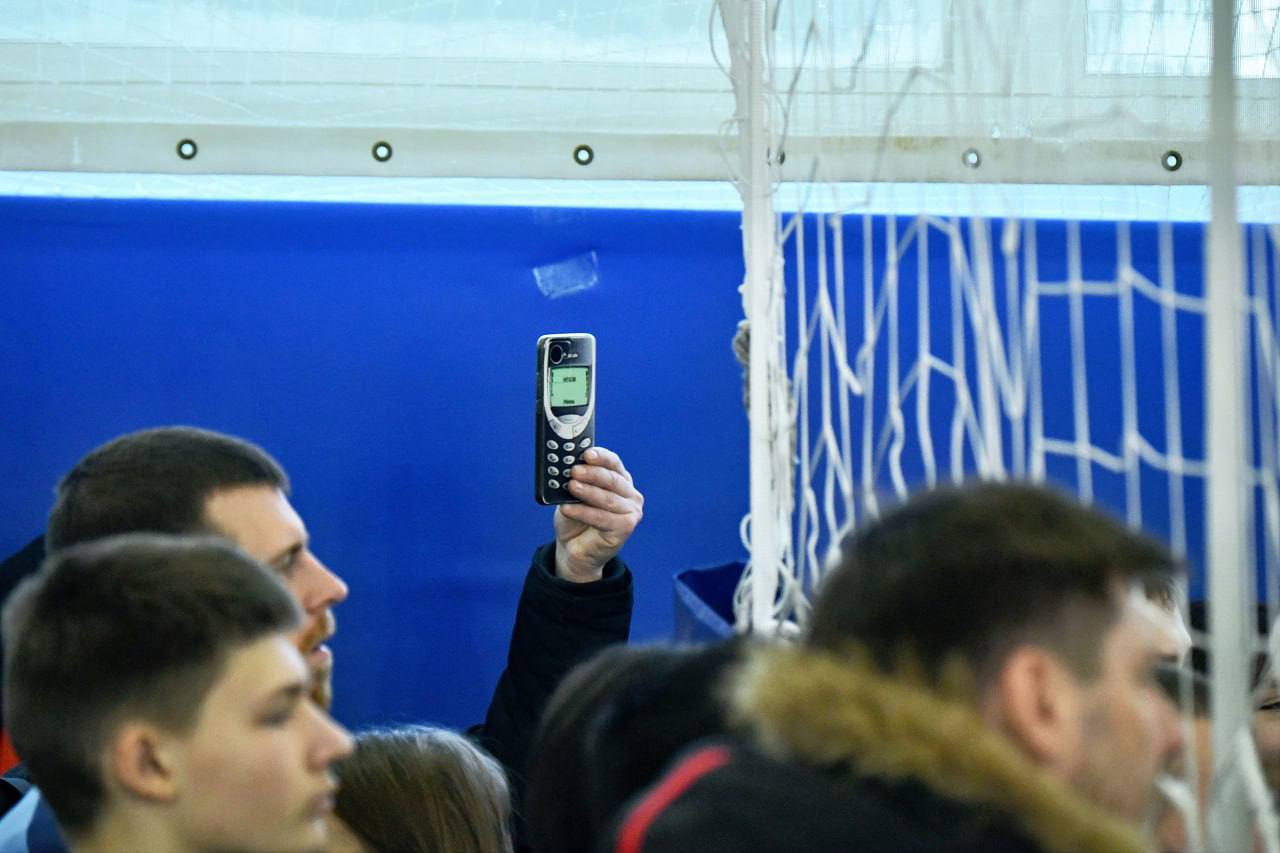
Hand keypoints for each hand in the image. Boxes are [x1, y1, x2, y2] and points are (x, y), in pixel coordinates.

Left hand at [554, 446, 643, 582]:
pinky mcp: (626, 527)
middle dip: (592, 473)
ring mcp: (631, 511)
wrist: (575, 548)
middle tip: (574, 470)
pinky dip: (584, 512)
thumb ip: (575, 481)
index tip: (587, 453)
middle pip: (612, 479)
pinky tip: (568, 508)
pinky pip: (603, 518)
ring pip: (607, 499)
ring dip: (587, 492)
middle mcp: (630, 493)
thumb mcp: (573, 495)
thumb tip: (566, 469)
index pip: (613, 463)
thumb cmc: (576, 517)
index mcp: (620, 479)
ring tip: (570, 486)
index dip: (601, 456)